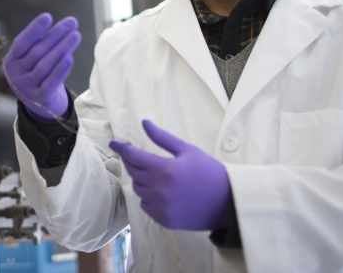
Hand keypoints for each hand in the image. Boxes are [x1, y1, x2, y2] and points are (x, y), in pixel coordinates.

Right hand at [2, 13, 81, 122]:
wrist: (38, 106)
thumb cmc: (37, 74)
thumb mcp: (31, 60)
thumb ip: (42, 44)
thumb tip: (66, 26)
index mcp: (12, 61)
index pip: (21, 43)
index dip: (34, 29)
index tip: (48, 16)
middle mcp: (16, 75)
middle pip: (37, 52)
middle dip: (56, 35)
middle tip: (72, 22)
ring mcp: (27, 88)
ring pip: (45, 66)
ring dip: (62, 48)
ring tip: (76, 35)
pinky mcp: (41, 99)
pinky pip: (51, 83)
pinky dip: (60, 70)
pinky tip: (70, 57)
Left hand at [109, 120, 231, 230]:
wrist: (228, 202)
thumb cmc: (209, 171)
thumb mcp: (187, 150)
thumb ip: (162, 138)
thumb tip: (144, 123)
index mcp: (164, 169)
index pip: (133, 156)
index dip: (122, 148)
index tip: (114, 142)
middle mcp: (158, 189)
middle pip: (133, 172)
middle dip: (133, 162)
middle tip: (138, 157)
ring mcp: (160, 207)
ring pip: (138, 189)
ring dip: (142, 180)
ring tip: (158, 175)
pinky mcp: (164, 220)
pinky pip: (146, 206)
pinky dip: (149, 197)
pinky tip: (163, 192)